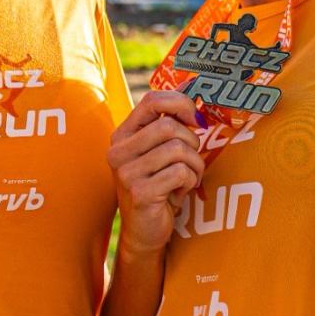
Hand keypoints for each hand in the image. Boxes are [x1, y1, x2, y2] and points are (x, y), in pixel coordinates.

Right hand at [108, 90, 204, 257]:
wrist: (144, 230)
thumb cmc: (157, 186)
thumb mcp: (158, 151)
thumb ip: (167, 121)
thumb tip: (187, 85)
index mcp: (122, 135)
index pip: (151, 101)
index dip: (180, 104)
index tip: (195, 119)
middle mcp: (119, 151)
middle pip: (169, 126)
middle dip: (192, 142)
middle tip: (191, 160)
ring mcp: (126, 172)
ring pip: (179, 150)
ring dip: (194, 165)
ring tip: (187, 178)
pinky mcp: (140, 192)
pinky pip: (181, 173)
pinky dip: (190, 181)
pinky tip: (180, 191)